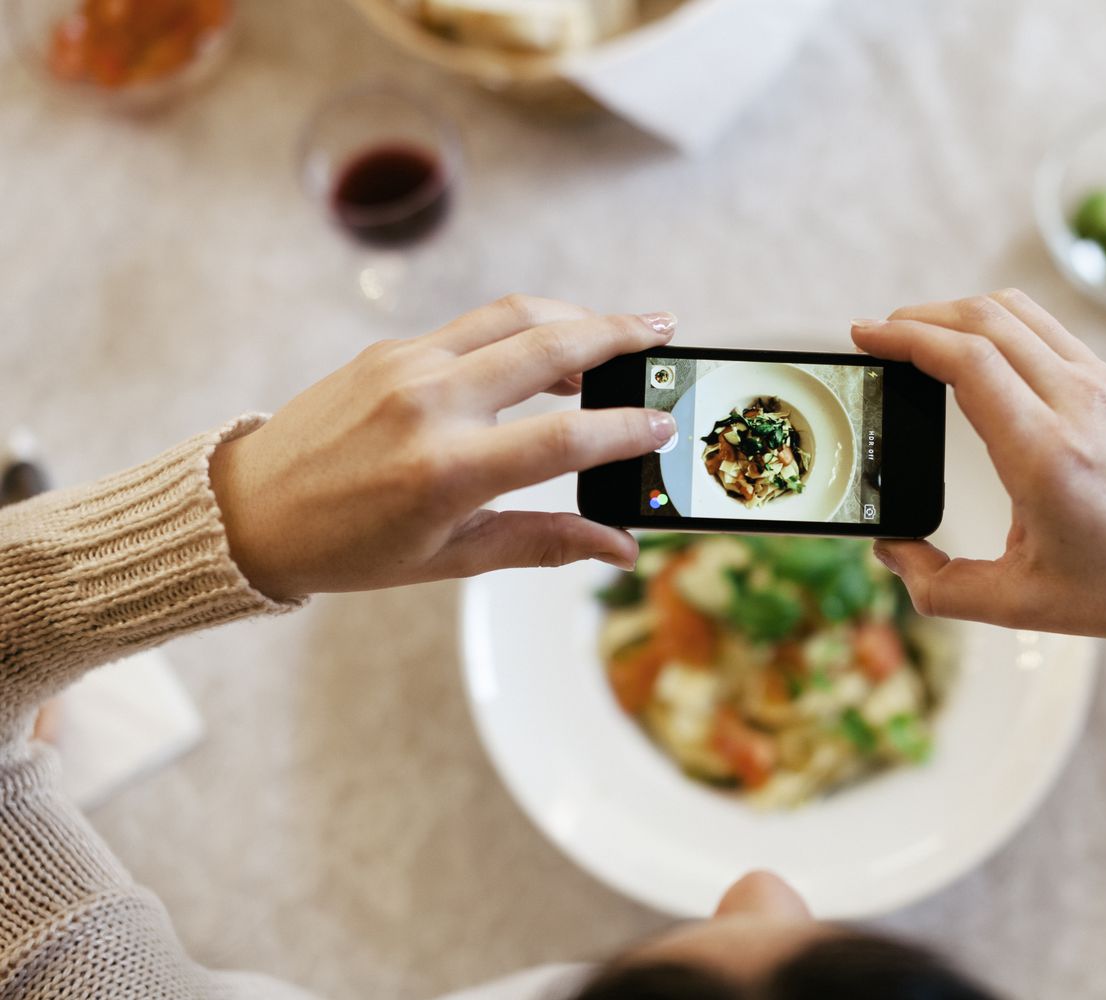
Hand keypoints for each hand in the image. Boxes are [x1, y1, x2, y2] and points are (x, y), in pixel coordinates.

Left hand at [209, 295, 677, 599]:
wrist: (249, 509)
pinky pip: (474, 325)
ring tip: (619, 331)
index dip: (625, 430)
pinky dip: (523, 329)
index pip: (564, 438)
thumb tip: (622, 548)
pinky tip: (548, 351)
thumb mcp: (451, 558)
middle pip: (551, 347)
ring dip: (577, 316)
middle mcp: (430, 405)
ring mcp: (407, 367)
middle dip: (620, 334)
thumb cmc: (350, 548)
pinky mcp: (391, 349)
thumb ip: (544, 543)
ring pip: (515, 316)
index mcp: (447, 471)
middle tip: (666, 331)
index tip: (665, 425)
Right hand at [852, 290, 1105, 649]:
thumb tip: (891, 551)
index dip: (906, 338)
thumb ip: (940, 587)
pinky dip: (996, 322)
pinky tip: (974, 349)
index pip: (967, 360)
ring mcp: (1102, 385)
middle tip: (877, 336)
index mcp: (1047, 456)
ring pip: (1016, 311)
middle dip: (918, 318)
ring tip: (918, 336)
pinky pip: (1045, 328)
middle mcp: (1076, 405)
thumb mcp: (1021, 605)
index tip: (864, 337)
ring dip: (957, 312)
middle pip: (984, 319)